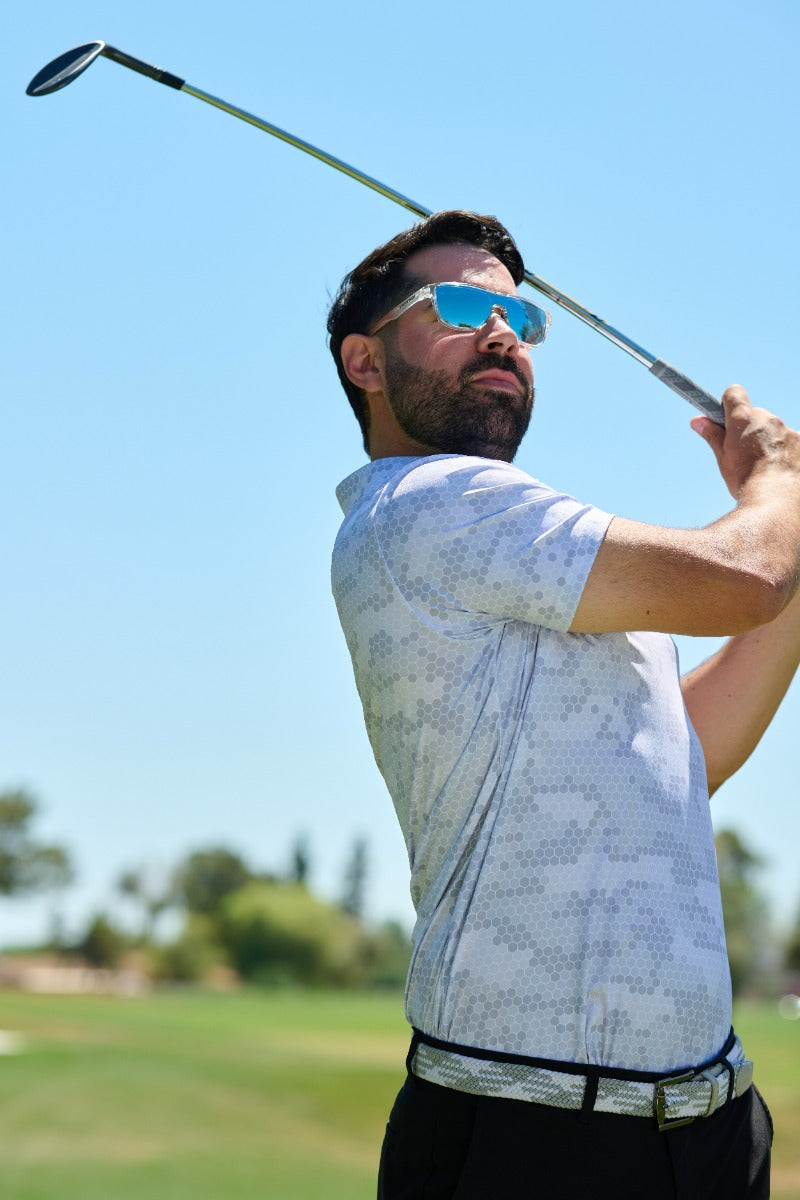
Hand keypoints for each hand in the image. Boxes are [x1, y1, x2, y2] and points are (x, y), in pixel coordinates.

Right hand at [690, 385, 799, 499]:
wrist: (777, 501)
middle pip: (757, 416)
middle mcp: (768, 419)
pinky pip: (793, 443)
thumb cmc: (745, 481)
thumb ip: (713, 435)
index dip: (729, 402)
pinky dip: (788, 454)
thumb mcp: (723, 458)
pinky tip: (783, 471)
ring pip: (776, 431)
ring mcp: (788, 430)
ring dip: (771, 443)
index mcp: (743, 419)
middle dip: (751, 430)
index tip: (726, 416)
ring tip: (767, 468)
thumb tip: (697, 421)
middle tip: (745, 454)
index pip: (734, 393)